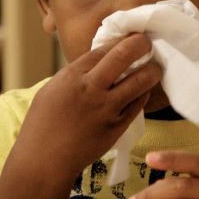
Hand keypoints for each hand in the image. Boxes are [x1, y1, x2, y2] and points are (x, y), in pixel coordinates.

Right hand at [16, 33, 161, 178]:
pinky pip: (138, 103)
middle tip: (148, 43)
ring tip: (155, 67)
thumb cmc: (43, 124)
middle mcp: (91, 89)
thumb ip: (77, 75)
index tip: (131, 38)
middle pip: (125, 55)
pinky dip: (144, 93)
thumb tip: (101, 61)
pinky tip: (145, 89)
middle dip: (141, 44)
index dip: (121, 40)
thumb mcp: (53, 90)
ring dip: (152, 70)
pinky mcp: (118, 126)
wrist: (44, 160)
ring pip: (141, 80)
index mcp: (71, 76)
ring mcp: (107, 108)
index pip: (104, 48)